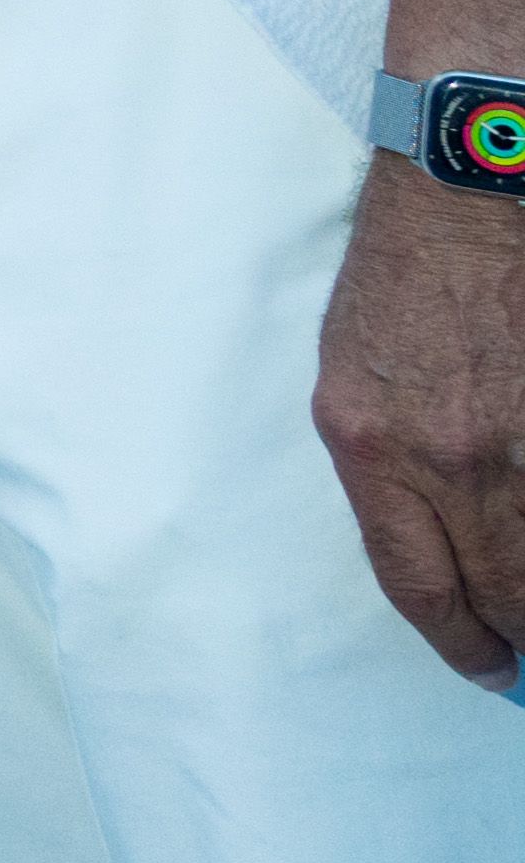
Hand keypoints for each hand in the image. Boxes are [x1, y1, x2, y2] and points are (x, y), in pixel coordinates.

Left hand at [319, 149, 524, 683]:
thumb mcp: (353, 383)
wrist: (467, 193)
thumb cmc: (404, 283)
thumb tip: (449, 559)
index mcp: (374, 449)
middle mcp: (452, 457)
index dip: (464, 646)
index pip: (421, 588)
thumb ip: (392, 476)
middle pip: (506, 594)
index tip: (489, 669)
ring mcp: (520, 443)